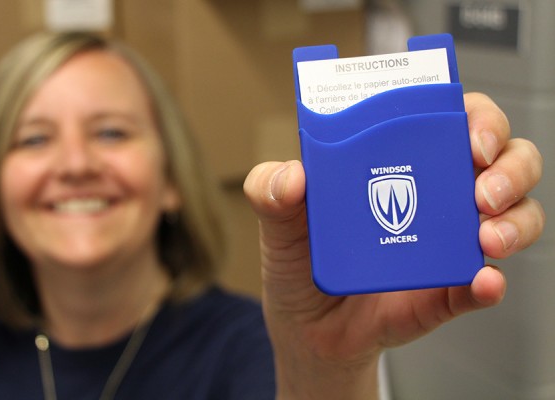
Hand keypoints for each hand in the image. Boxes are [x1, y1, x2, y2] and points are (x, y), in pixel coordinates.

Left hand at [243, 92, 544, 399]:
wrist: (304, 328)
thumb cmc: (297, 261)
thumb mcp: (276, 219)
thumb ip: (269, 189)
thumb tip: (293, 176)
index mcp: (396, 162)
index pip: (451, 120)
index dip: (475, 116)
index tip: (469, 131)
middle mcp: (433, 195)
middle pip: (502, 160)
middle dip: (509, 166)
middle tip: (482, 187)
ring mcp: (446, 242)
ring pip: (515, 215)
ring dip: (516, 220)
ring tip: (486, 236)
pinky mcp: (448, 291)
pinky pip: (483, 284)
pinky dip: (490, 284)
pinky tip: (482, 282)